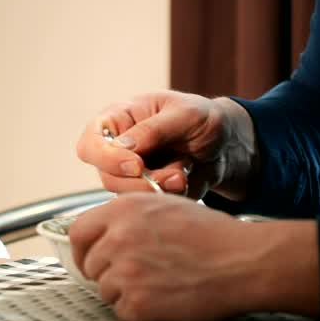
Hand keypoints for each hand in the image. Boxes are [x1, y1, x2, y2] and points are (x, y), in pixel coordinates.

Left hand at [69, 194, 319, 320]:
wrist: (243, 262)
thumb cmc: (213, 235)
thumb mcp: (165, 206)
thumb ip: (129, 217)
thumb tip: (104, 234)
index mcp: (123, 210)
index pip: (78, 232)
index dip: (83, 249)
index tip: (91, 260)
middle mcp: (118, 238)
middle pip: (91, 265)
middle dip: (108, 273)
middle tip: (136, 277)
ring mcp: (125, 271)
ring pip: (105, 290)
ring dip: (126, 293)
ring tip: (160, 285)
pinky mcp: (137, 302)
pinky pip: (122, 311)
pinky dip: (140, 311)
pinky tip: (166, 299)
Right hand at [75, 91, 254, 199]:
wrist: (228, 145)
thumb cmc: (202, 118)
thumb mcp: (184, 113)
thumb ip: (153, 129)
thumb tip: (121, 147)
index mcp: (118, 121)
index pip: (91, 145)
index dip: (108, 158)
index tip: (137, 165)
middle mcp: (118, 151)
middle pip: (108, 178)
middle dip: (143, 182)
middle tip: (176, 176)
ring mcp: (132, 176)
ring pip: (129, 197)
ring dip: (162, 190)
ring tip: (186, 173)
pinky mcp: (148, 195)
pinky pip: (152, 207)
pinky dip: (174, 197)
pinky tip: (187, 179)